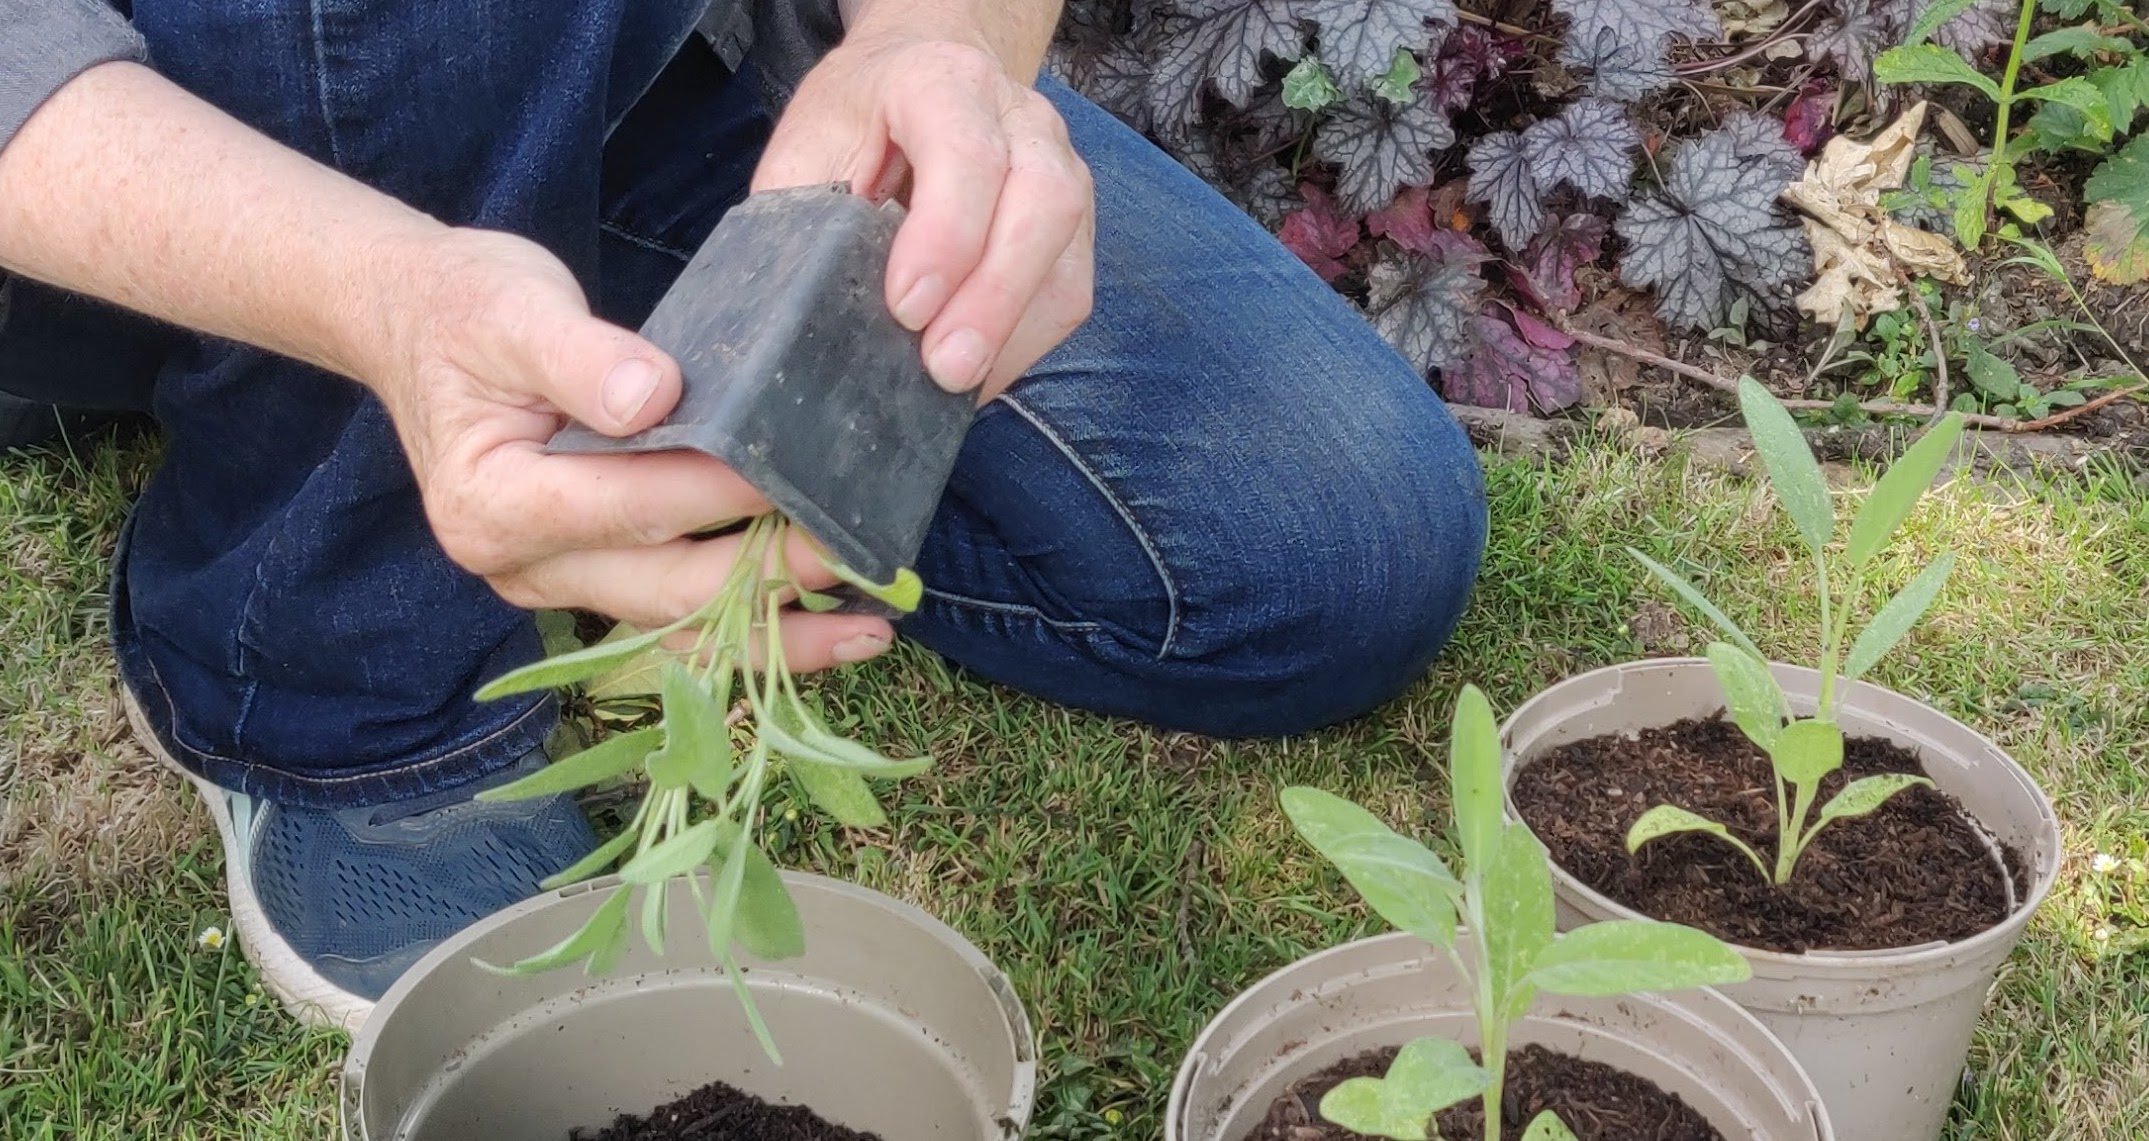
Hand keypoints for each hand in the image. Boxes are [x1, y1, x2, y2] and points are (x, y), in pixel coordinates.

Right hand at [364, 228, 895, 668]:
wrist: (416, 323)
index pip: (630, 505)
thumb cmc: (466, 309)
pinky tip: (824, 626)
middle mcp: (519, 563)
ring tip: (868, 631)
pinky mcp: (589, 577)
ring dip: (773, 629)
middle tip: (865, 565)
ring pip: (678, 622)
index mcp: (494, 501)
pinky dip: (747, 623)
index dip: (722, 499)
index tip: (805, 485)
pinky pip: (675, 615)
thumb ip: (580, 355)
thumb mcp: (512, 309)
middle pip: (663, 588)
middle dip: (770, 581)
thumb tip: (652, 396)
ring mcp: (555, 581)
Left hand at [753, 32, 1095, 400]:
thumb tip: (800, 305)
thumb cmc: (864, 114)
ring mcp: (1061, 169)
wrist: (927, 70)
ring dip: (1014, 330)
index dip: (945, 236)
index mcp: (945, 84)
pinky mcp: (1072, 225)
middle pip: (1041, 204)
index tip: (907, 308)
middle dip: (995, 298)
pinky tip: (976, 374)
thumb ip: (807, 206)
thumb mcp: (813, 138)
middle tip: (944, 368)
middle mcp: (1021, 120)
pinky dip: (1023, 344)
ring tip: (957, 385)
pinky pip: (1066, 293)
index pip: (967, 154)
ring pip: (1064, 255)